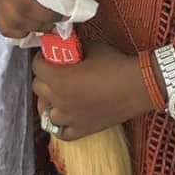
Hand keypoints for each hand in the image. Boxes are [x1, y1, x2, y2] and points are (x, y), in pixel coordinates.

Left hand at [32, 40, 150, 140]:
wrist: (138, 86)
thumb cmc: (114, 64)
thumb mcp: (91, 47)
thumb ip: (73, 47)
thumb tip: (65, 42)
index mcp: (59, 79)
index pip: (36, 68)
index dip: (41, 59)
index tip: (48, 56)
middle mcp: (60, 101)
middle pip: (38, 88)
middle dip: (44, 78)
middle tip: (54, 71)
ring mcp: (70, 119)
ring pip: (47, 112)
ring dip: (51, 102)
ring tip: (60, 94)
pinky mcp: (82, 131)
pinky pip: (61, 133)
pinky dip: (61, 125)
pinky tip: (66, 116)